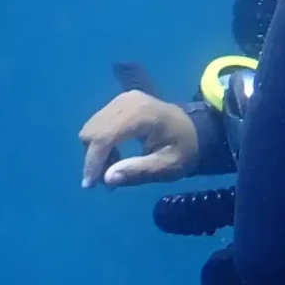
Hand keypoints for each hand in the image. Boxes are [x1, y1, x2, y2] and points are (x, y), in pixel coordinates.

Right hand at [80, 90, 198, 188]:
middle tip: (108, 180)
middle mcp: (127, 101)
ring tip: (115, 168)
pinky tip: (115, 155)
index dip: (93, 161)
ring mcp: (121, 99)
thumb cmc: (183, 149)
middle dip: (93, 159)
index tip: (91, 185)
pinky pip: (97, 125)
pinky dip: (99, 144)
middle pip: (92, 131)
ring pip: (91, 129)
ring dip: (95, 153)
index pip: (105, 136)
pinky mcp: (117, 102)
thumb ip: (139, 172)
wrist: (193, 129)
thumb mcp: (169, 167)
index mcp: (142, 114)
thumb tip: (107, 178)